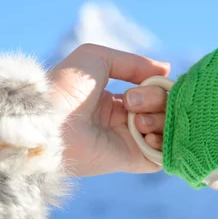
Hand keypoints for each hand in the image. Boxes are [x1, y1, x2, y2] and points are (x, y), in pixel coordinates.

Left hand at [48, 44, 169, 176]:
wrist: (50, 121)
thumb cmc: (68, 86)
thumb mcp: (98, 58)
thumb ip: (134, 62)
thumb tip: (167, 71)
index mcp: (117, 100)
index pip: (154, 92)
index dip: (159, 85)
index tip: (154, 80)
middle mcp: (126, 121)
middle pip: (163, 108)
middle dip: (156, 99)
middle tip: (132, 102)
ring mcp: (130, 142)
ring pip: (167, 128)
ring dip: (160, 118)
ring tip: (137, 121)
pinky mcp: (132, 160)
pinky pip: (163, 156)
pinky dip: (164, 142)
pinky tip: (147, 133)